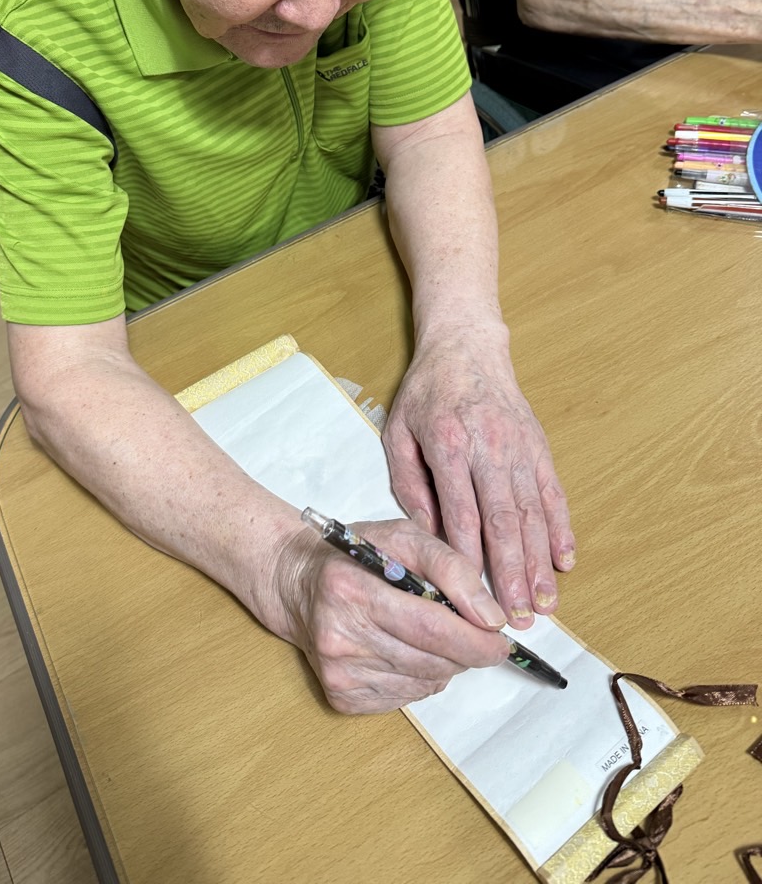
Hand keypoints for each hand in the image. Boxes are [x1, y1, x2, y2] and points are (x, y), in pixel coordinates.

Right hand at [271, 517, 508, 712]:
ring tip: (429, 635)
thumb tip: (490, 617)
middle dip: (466, 652)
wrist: (298, 584)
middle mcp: (339, 636)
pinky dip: (420, 678)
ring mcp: (338, 672)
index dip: (475, 639)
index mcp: (351, 589)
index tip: (500, 639)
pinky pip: (406, 699)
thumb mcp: (404, 537)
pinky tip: (405, 651)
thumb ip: (451, 568)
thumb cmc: (357, 555)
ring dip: (443, 664)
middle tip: (473, 635)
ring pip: (423, 683)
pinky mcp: (341, 697)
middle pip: (431, 661)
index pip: (430, 627)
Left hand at [381, 324, 574, 628]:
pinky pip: (554, 494)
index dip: (469, 559)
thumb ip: (409, 483)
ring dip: (540, 563)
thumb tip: (427, 536)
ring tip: (545, 604)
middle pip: (503, 521)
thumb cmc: (427, 392)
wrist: (466, 346)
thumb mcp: (399, 431)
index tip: (473, 598)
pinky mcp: (539, 447)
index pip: (461, 513)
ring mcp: (520, 448)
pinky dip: (561, 530)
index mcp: (448, 444)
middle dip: (512, 574)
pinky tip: (564, 561)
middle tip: (518, 618)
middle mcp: (489, 448)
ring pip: (533, 514)